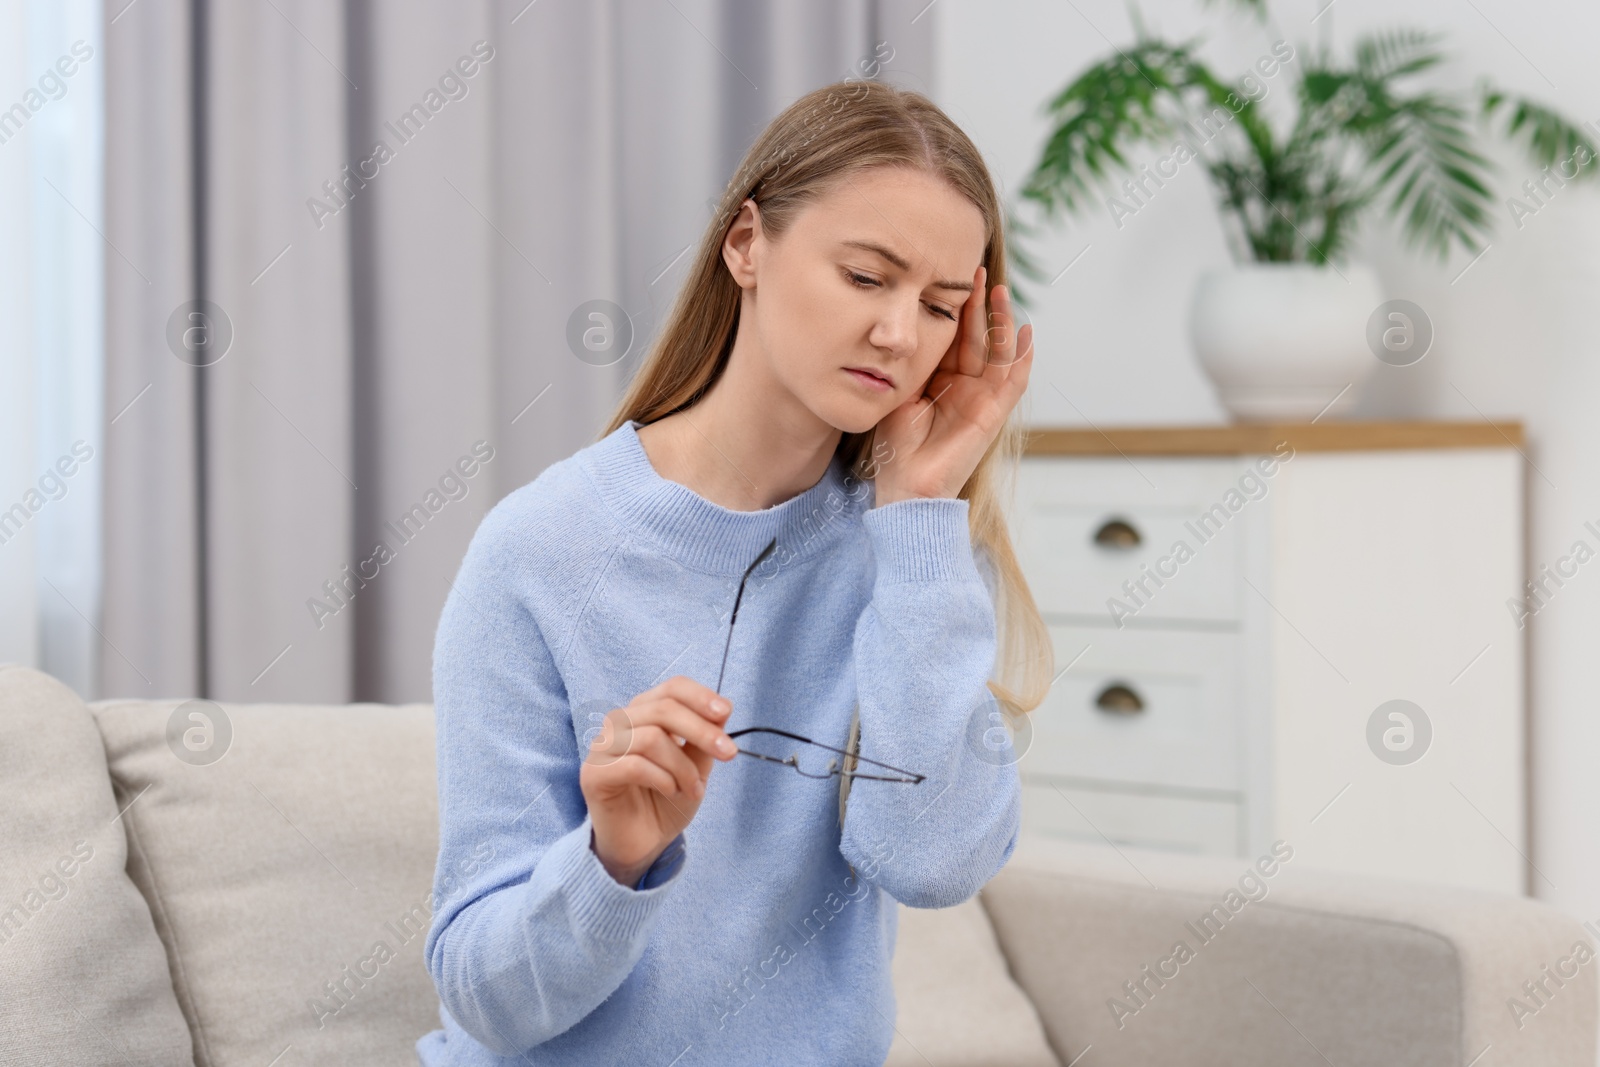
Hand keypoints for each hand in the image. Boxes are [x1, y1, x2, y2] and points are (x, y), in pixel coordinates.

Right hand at [579, 676, 738, 886]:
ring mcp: (602, 748)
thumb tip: (722, 712)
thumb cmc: (665, 802)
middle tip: (728, 753)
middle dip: (701, 730)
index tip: (726, 713)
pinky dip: (663, 779)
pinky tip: (671, 792)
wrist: (642, 845)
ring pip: (652, 737)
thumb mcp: (695, 768)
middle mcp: (619, 725)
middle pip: (663, 708)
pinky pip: (634, 766)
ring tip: (694, 789)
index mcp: (644, 714)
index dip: (700, 696)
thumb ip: (703, 740)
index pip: (671, 688)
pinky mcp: (593, 775)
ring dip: (683, 766)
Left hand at [872, 265, 1033, 505]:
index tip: (953, 277)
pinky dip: (1023, 358)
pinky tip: (1028, 332)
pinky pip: (1013, 382)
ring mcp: (981, 399)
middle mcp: (963, 387)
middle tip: (978, 272)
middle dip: (978, 306)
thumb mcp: (898, 392)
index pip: (952, 337)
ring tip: (1001, 291)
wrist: (905, 484)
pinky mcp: (993, 415)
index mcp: (939, 381)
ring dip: (1001, 322)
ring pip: (997, 353)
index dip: (955, 309)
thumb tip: (906, 327)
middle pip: (976, 338)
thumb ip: (909, 364)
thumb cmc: (896, 446)